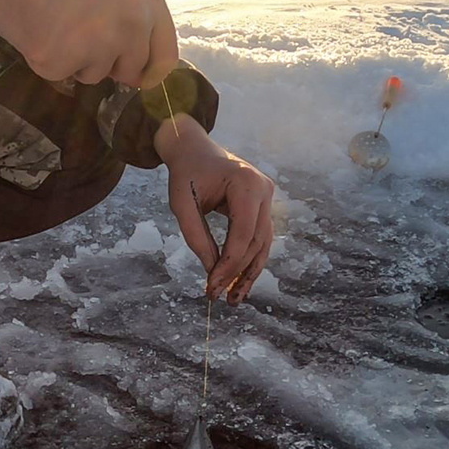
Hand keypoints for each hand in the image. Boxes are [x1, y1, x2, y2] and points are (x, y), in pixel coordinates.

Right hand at [0, 0, 177, 87]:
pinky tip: (32, 24)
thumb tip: (131, 47)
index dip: (146, 67)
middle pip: (129, 70)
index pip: (164, 55)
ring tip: (50, 17)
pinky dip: (43, 57)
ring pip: (92, 74)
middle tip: (76, 32)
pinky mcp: (60, 60)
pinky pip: (58, 74)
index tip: (133, 74)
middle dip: (106, 61)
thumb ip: (129, 3)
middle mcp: (131, 23)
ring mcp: (98, 45)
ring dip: (73, 58)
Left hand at [155, 115, 274, 304]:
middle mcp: (264, 188)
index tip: (212, 287)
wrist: (194, 149)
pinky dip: (249, 260)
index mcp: (246, 183)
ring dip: (249, 273)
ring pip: (263, 244)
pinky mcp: (263, 205)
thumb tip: (212, 272)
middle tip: (218, 298)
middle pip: (256, 242)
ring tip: (233, 299)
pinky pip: (259, 237)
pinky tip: (238, 281)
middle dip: (237, 273)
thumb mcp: (182, 205)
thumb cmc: (185, 174)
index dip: (229, 264)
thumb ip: (196, 238)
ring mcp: (267, 196)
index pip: (242, 234)